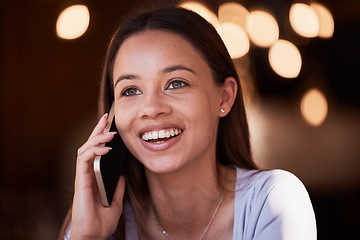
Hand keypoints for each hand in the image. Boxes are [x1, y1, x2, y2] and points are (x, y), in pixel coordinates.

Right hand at [70, 113, 125, 239]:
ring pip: (84, 150)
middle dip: (97, 130)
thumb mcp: (116, 202)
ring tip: (109, 133)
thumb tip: (122, 176)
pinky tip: (105, 148)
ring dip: (97, 138)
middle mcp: (87, 174)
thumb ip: (118, 188)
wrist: (94, 236)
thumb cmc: (102, 221)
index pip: (96, 152)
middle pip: (89, 146)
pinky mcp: (81, 182)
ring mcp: (83, 177)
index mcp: (94, 177)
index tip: (110, 126)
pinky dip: (93, 152)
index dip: (101, 138)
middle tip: (106, 118)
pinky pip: (84, 161)